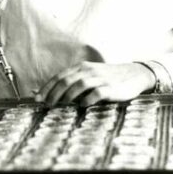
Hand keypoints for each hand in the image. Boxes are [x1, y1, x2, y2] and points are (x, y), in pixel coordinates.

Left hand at [35, 62, 155, 106]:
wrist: (135, 74)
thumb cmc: (107, 78)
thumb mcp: (88, 77)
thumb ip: (69, 83)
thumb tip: (39, 92)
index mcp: (82, 68)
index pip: (59, 76)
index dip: (47, 88)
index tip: (37, 99)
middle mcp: (89, 71)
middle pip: (66, 81)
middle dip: (54, 93)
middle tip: (47, 105)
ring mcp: (100, 79)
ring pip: (79, 85)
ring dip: (68, 96)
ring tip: (61, 106)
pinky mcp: (111, 88)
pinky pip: (96, 93)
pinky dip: (87, 100)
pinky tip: (82, 106)